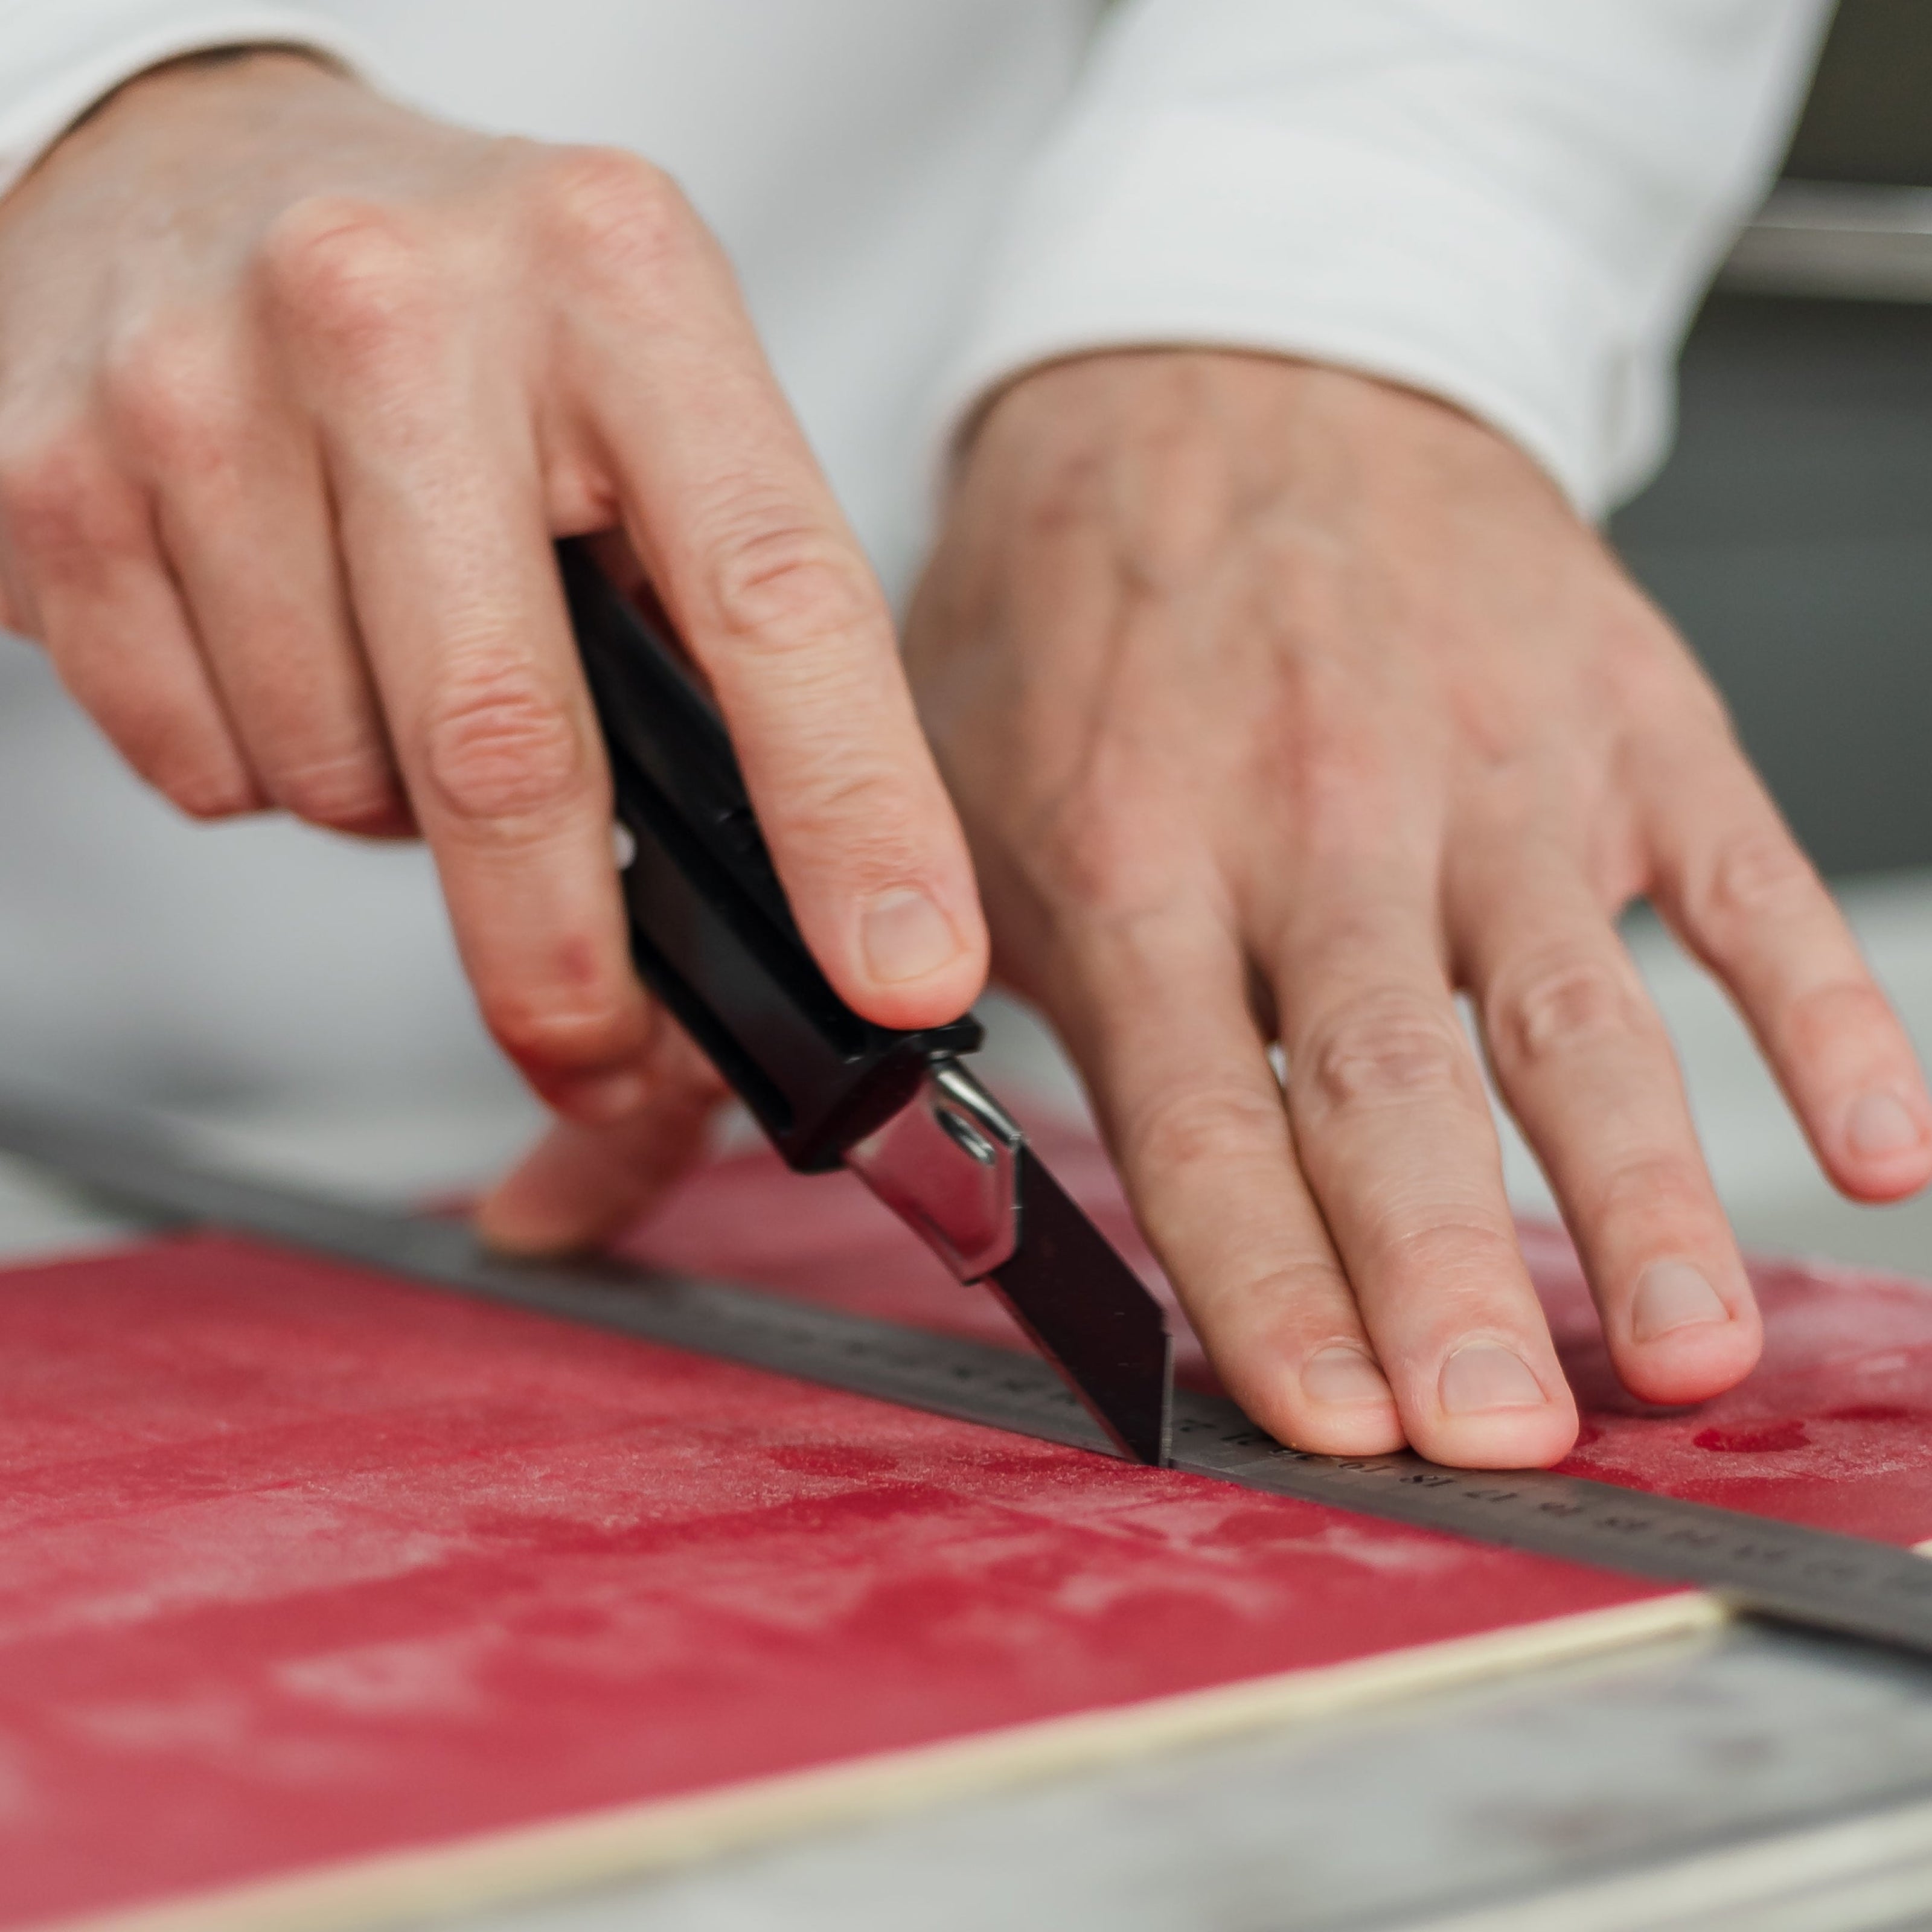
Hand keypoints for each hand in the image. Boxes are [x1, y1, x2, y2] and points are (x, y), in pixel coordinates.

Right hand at [0, 50, 984, 1237]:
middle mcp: (404, 316)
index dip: (852, 811)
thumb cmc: (466, 318)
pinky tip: (277, 638)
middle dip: (566, 958)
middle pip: (514, 750)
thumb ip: (725, 611)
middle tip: (604, 1050)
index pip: (774, 596)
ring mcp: (204, 394)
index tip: (904, 968)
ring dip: (397, 808)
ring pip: (343, 783)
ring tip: (401, 667)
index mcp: (619, 289)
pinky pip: (204, 770)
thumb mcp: (646, 395)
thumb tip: (806, 888)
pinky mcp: (54, 486)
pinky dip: (267, 766)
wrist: (194, 170)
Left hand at [905, 351, 1931, 1468]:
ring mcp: (1492, 761)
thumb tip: (978, 1181)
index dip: (1266, 1283)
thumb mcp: (961, 775)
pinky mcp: (1628, 711)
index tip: (1328, 1422)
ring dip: (1643, 1189)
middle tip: (1503, 1432)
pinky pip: (1747, 876)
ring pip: (1574, 1009)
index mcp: (1137, 847)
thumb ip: (986, 974)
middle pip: (1389, 1085)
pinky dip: (1824, 1008)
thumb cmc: (1093, 599)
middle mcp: (1319, 814)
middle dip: (1449, 1276)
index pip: (1200, 1111)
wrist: (1234, 364)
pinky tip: (1888, 1139)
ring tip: (1686, 1350)